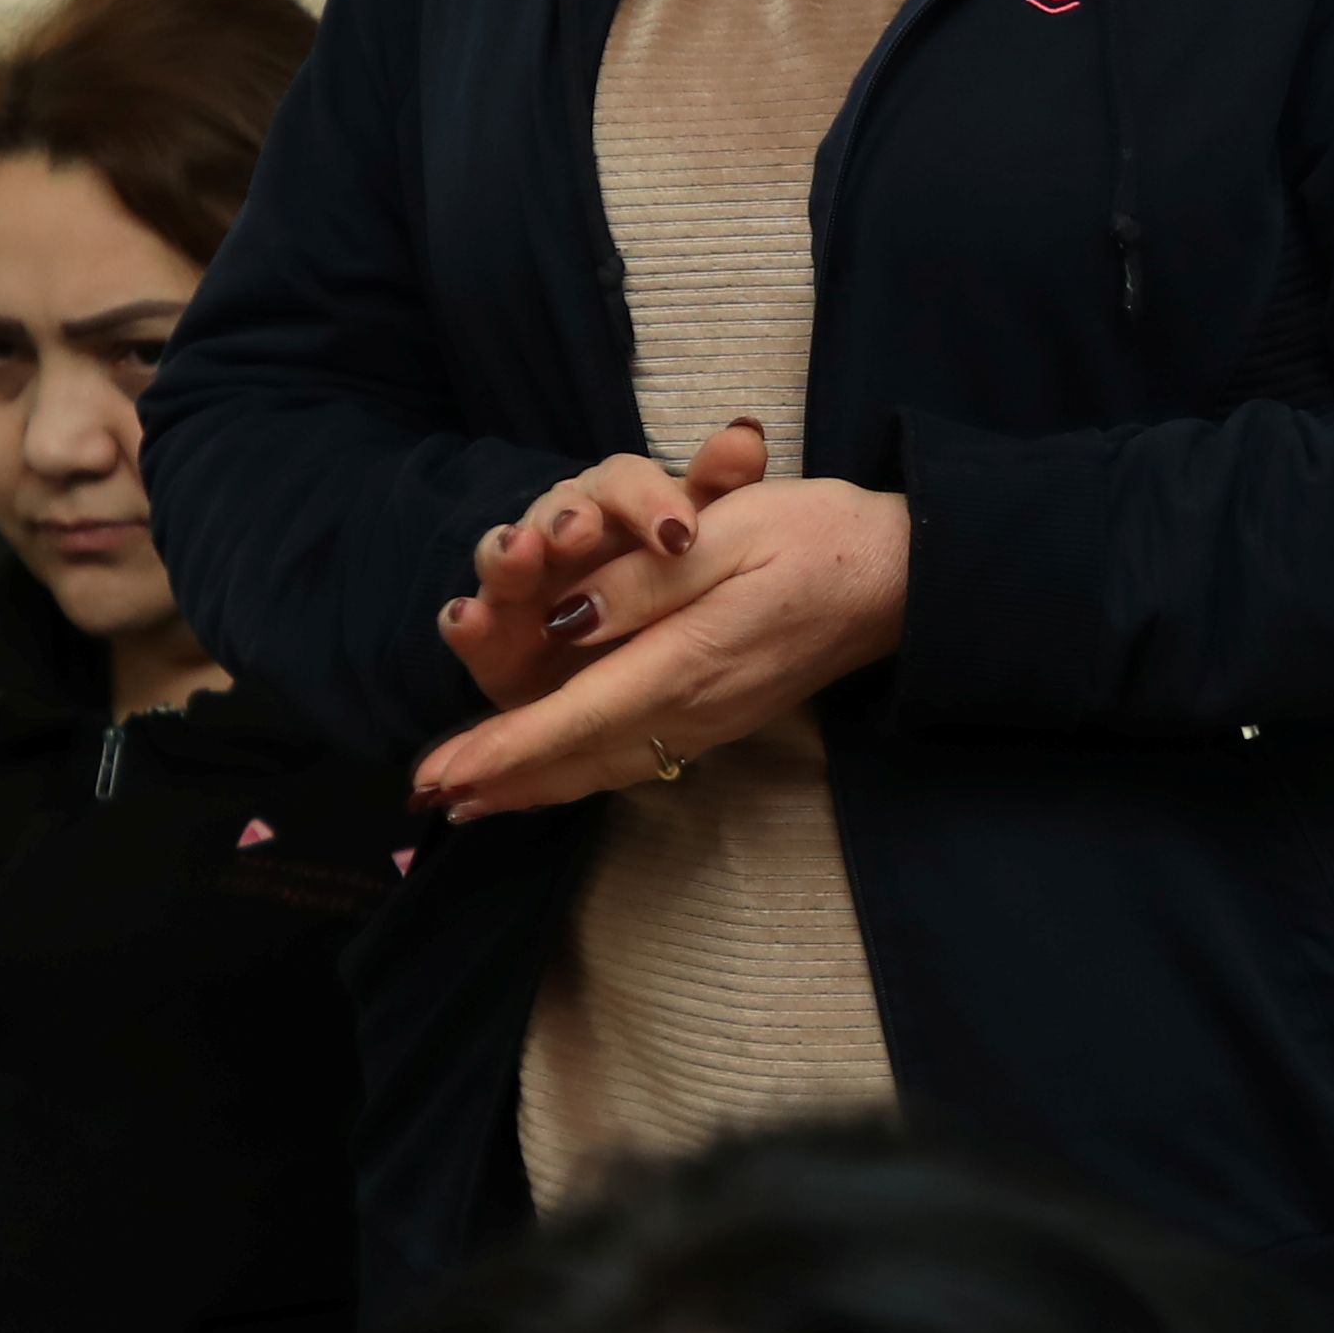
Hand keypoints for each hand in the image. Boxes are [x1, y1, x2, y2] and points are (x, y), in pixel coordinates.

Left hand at [414, 460, 909, 820]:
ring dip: (533, 785)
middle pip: (579, 761)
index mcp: (688, 662)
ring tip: (472, 798)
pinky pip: (630, 758)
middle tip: (432, 799)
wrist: (901, 576)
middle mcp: (694, 709)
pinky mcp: (720, 716)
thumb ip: (643, 582)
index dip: (501, 750)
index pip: (574, 719)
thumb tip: (567, 620)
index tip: (440, 775)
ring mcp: (710, 721)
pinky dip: (576, 771)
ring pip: (603, 767)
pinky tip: (550, 773)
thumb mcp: (728, 533)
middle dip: (502, 782)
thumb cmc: (817, 539)